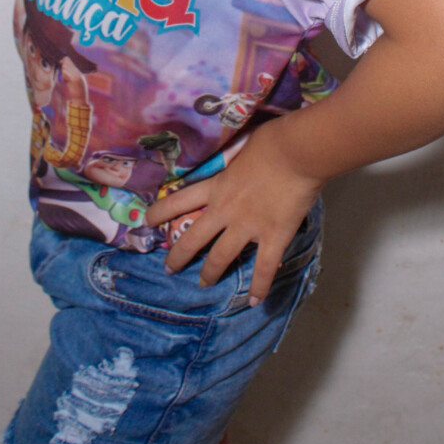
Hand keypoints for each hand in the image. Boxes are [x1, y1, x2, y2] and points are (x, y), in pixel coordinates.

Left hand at [145, 121, 321, 303]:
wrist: (296, 152)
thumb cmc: (272, 141)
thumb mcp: (242, 147)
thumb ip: (235, 161)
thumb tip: (239, 158)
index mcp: (217, 187)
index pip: (179, 201)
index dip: (160, 212)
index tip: (147, 221)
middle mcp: (226, 211)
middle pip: (194, 239)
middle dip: (178, 256)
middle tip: (169, 269)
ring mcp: (248, 227)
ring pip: (221, 258)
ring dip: (210, 273)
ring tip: (204, 283)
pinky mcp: (273, 237)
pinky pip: (263, 269)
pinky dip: (259, 287)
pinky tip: (255, 301)